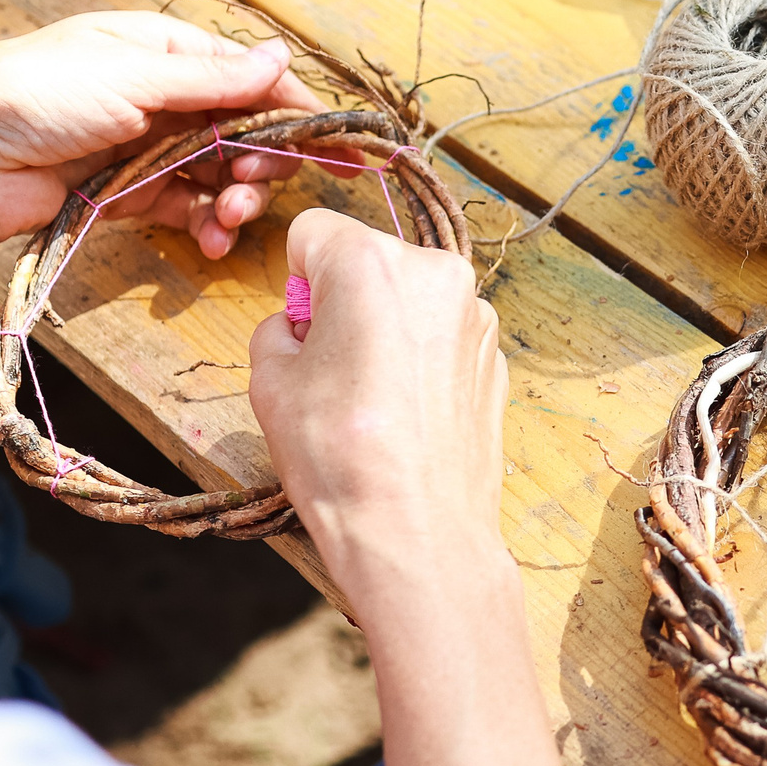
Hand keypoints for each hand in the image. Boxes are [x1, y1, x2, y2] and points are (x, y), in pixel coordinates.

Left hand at [0, 11, 357, 280]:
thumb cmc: (34, 94)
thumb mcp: (132, 75)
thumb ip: (213, 78)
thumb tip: (283, 57)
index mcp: (163, 49)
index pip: (248, 76)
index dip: (294, 109)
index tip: (334, 144)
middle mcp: (163, 95)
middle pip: (244, 129)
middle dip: (263, 160)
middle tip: (257, 183)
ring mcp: (149, 147)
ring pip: (222, 173)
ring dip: (239, 198)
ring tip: (232, 217)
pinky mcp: (133, 194)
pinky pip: (191, 208)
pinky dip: (209, 224)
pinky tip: (213, 239)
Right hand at [248, 209, 506, 584]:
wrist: (418, 533)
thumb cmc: (338, 456)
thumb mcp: (270, 381)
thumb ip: (277, 330)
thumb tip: (299, 325)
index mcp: (375, 263)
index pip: (313, 232)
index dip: (295, 281)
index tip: (302, 331)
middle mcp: (437, 275)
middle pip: (368, 262)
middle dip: (342, 302)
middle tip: (331, 370)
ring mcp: (476, 318)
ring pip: (408, 301)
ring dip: (384, 331)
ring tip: (369, 401)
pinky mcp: (496, 359)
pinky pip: (440, 339)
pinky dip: (419, 361)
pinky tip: (405, 416)